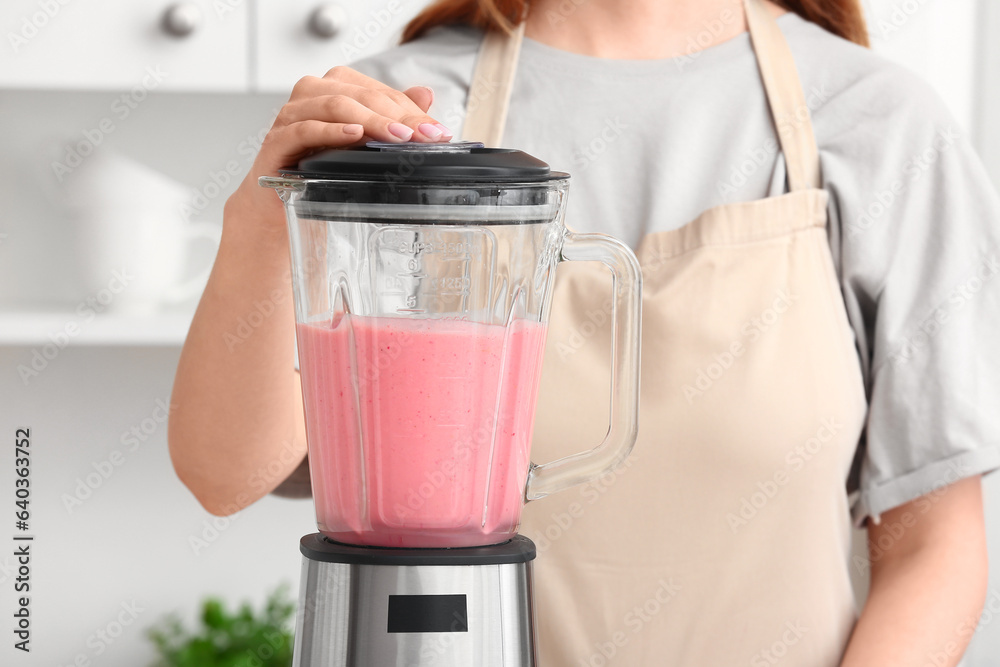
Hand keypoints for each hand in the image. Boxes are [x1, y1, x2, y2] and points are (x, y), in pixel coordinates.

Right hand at [229, 66, 450, 224]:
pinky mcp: (277, 140)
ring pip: (335, 105)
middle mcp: (311, 94)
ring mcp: (290, 115)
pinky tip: (354, 135)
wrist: (276, 206)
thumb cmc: (318, 171)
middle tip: (425, 137)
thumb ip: (391, 116)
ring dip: (371, 121)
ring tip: (398, 137)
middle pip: (361, 95)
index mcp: (333, 87)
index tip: (438, 132)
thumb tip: (425, 93)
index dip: (411, 111)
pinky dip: (332, 131)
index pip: (379, 91)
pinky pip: (306, 129)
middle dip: (398, 116)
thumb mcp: (361, 146)